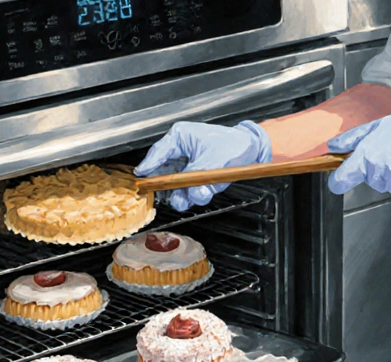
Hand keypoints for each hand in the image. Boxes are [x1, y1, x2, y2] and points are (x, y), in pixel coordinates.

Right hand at [135, 120, 270, 211]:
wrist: (250, 150)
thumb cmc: (233, 144)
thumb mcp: (214, 159)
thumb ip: (200, 177)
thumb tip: (193, 193)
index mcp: (180, 137)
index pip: (158, 152)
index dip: (149, 165)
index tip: (141, 176)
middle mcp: (180, 152)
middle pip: (162, 172)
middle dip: (168, 186)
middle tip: (169, 194)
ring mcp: (186, 167)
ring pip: (175, 186)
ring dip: (183, 194)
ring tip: (194, 194)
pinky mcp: (195, 179)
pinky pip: (188, 192)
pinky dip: (194, 196)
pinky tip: (204, 191)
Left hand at [327, 98, 390, 196]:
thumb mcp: (378, 125)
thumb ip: (352, 139)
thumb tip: (333, 146)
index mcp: (368, 156)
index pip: (342, 179)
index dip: (338, 181)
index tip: (338, 180)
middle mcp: (381, 172)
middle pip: (368, 179)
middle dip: (374, 167)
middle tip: (390, 149)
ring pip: (385, 184)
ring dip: (390, 173)